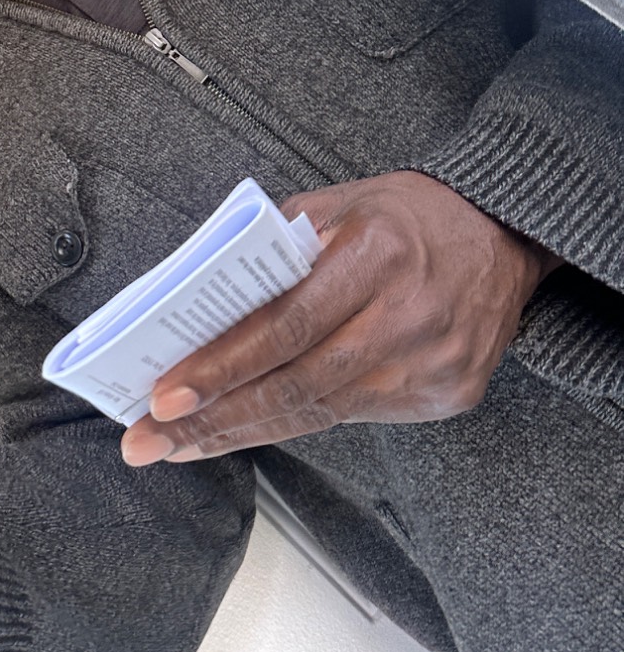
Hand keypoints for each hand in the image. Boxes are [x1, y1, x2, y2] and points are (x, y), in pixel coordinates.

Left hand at [122, 172, 560, 464]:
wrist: (502, 236)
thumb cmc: (404, 216)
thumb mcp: (336, 204)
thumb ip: (271, 249)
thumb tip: (196, 302)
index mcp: (375, 254)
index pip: (283, 325)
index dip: (221, 367)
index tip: (164, 398)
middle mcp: (407, 316)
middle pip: (294, 384)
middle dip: (213, 421)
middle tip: (148, 443)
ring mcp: (432, 365)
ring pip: (319, 413)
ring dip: (242, 432)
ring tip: (181, 446)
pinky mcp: (447, 396)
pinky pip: (354, 416)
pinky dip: (295, 423)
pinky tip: (247, 427)